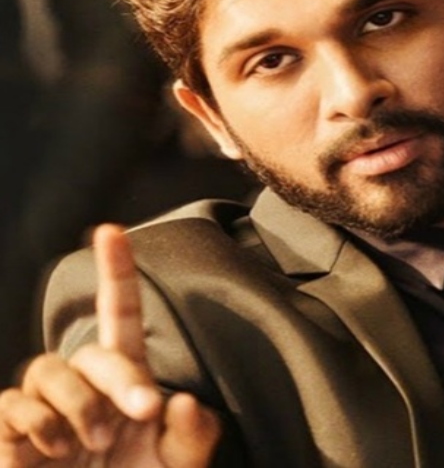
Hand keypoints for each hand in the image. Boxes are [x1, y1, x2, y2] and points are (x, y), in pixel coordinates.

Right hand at [0, 224, 220, 466]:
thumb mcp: (180, 465)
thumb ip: (193, 434)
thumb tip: (182, 400)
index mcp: (126, 382)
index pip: (119, 316)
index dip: (114, 273)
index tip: (111, 232)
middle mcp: (84, 387)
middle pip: (89, 351)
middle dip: (119, 379)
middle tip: (141, 414)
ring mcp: (44, 409)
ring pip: (47, 370)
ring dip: (77, 406)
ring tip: (91, 444)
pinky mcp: (11, 435)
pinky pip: (12, 405)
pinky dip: (37, 424)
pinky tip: (53, 450)